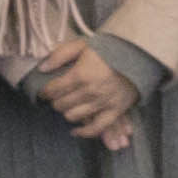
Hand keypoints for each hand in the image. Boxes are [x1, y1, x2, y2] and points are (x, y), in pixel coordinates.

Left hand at [26, 42, 143, 149]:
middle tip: (56, 98)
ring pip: (74, 116)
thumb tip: (42, 68)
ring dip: (66, 112)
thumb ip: (59, 55)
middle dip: (54, 101)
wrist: (135, 57)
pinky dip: (84, 132)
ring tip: (66, 106)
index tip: (43, 92)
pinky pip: (96, 128)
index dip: (44, 92)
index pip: (53, 89)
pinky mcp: (115, 111)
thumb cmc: (106, 50)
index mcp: (80, 74)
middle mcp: (90, 91)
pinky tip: (75, 131)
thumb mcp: (80, 45)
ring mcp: (103, 103)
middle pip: (61, 104)